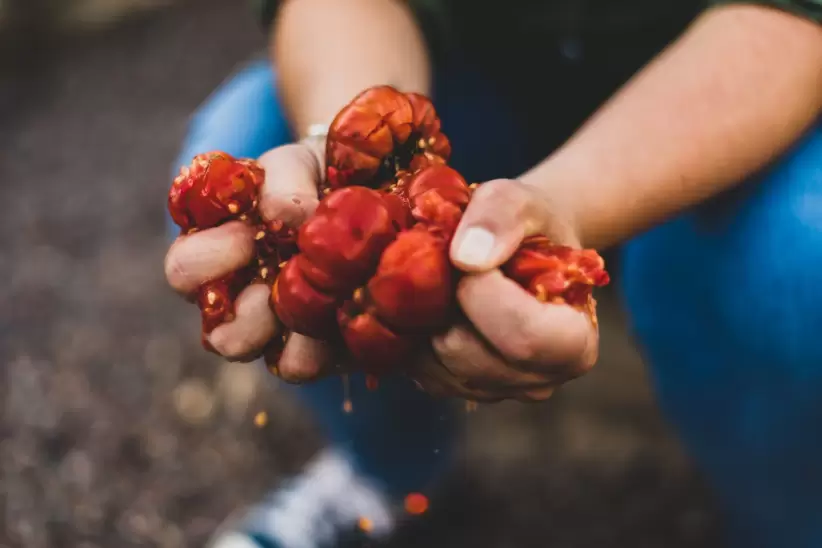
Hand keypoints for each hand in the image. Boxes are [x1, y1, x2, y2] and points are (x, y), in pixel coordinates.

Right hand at [164, 139, 336, 379]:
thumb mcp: (300, 163)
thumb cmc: (319, 179)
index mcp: (218, 252)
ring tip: (313, 301)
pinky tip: (341, 315)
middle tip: (279, 280)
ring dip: (279, 329)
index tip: (245, 234)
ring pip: (258, 355)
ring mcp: (277, 331)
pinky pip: (299, 364)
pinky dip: (317, 346)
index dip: (209, 257)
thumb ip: (285, 178)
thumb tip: (286, 216)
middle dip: (245, 313)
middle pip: (217, 332)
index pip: (186, 270)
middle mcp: (240, 300)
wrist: (373, 196)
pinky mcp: (318, 349)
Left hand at [410, 179, 599, 401]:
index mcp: (574, 345)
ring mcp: (493, 391)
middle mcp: (538, 380)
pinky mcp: (452, 388)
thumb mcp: (522, 201)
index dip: (484, 294)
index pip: (523, 338)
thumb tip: (466, 258)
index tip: (469, 254)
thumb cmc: (530, 225)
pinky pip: (415, 367)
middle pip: (468, 354)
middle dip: (445, 303)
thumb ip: (500, 219)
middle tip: (449, 263)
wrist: (523, 246)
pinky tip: (428, 301)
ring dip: (424, 317)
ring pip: (434, 364)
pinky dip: (410, 332)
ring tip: (443, 281)